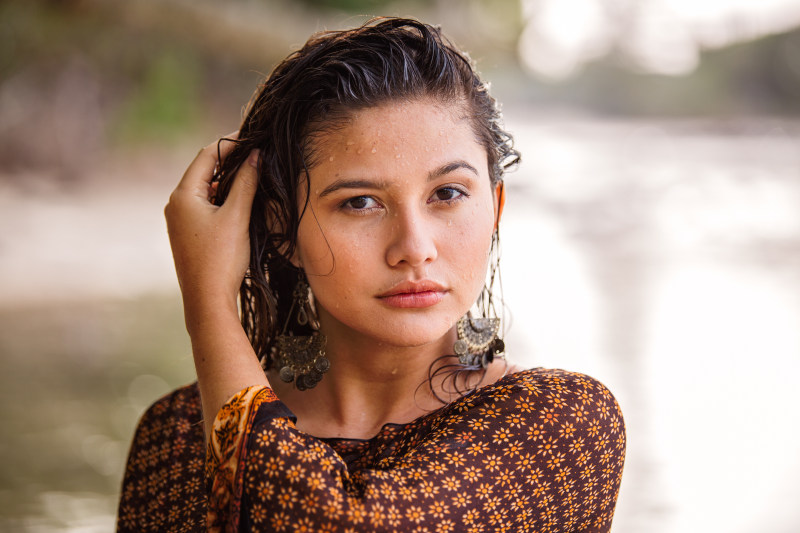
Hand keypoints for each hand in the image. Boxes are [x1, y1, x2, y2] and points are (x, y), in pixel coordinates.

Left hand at [164, 134, 257, 315]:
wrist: (207, 300)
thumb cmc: (221, 258)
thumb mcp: (237, 216)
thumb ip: (246, 182)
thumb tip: (255, 155)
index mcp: (183, 195)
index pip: (207, 156)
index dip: (230, 143)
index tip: (253, 137)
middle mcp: (175, 204)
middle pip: (203, 170)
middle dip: (229, 161)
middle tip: (255, 153)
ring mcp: (179, 221)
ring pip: (204, 189)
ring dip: (226, 181)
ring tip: (251, 175)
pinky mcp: (186, 234)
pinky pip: (203, 206)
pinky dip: (221, 198)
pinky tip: (239, 203)